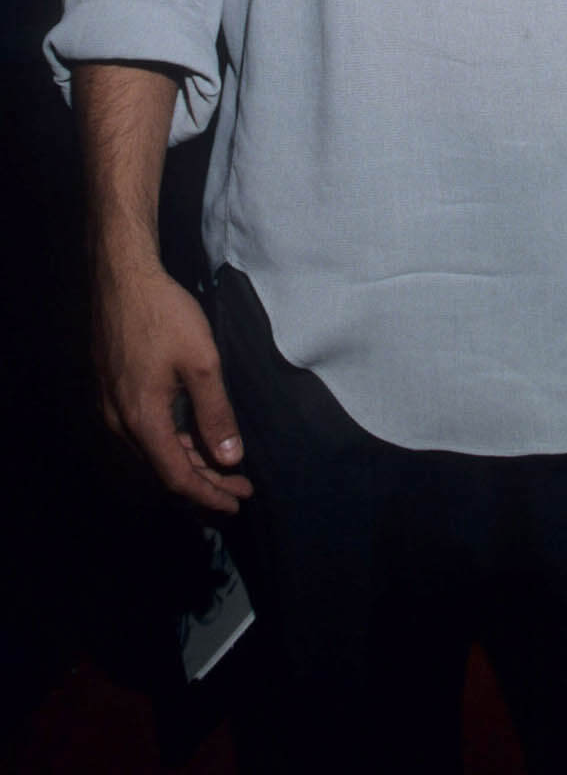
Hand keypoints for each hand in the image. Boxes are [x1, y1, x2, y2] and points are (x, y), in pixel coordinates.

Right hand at [92, 258, 251, 512]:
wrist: (123, 278)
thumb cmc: (166, 315)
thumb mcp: (202, 363)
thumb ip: (216, 413)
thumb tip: (230, 458)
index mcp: (142, 420)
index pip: (176, 477)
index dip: (208, 495)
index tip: (238, 502)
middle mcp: (120, 423)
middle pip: (164, 469)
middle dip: (205, 482)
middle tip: (240, 488)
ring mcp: (112, 407)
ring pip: (153, 452)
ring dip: (189, 463)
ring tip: (224, 467)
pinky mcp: (112, 391)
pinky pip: (144, 432)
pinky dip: (172, 442)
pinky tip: (195, 438)